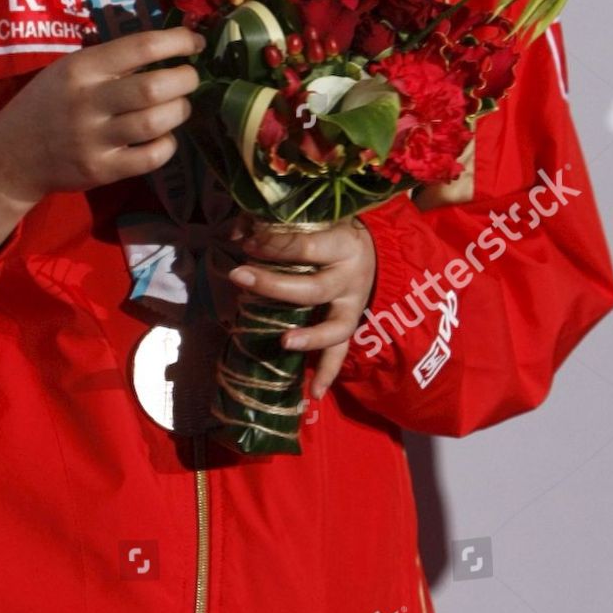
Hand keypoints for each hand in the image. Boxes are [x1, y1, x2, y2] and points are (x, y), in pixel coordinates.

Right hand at [0, 25, 206, 204]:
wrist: (13, 154)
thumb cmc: (48, 102)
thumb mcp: (68, 69)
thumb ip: (111, 61)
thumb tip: (168, 49)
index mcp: (81, 68)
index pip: (140, 47)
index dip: (177, 41)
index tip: (194, 43)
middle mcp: (88, 102)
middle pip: (153, 88)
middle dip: (186, 79)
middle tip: (190, 78)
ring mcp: (94, 139)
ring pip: (155, 123)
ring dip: (180, 110)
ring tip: (180, 105)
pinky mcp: (102, 171)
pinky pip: (150, 158)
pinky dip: (168, 145)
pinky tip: (164, 137)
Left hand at [227, 216, 376, 399]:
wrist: (377, 248)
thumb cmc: (333, 229)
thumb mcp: (313, 219)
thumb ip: (273, 223)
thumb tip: (236, 234)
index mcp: (341, 244)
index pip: (305, 246)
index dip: (273, 244)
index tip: (246, 243)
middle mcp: (349, 277)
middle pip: (312, 288)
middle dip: (273, 284)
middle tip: (238, 276)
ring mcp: (352, 305)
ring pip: (334, 327)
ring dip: (310, 337)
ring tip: (283, 343)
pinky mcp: (350, 324)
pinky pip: (341, 353)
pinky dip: (328, 373)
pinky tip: (314, 393)